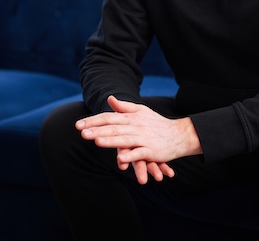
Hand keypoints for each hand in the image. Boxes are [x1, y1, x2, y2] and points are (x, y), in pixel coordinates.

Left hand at [76, 95, 201, 184]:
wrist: (180, 134)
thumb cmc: (157, 123)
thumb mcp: (141, 111)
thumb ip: (125, 107)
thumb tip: (110, 98)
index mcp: (132, 117)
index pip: (109, 117)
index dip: (94, 121)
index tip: (78, 125)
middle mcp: (136, 126)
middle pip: (114, 128)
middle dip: (97, 130)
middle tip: (81, 133)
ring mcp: (144, 138)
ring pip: (124, 139)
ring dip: (109, 140)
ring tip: (95, 141)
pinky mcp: (152, 150)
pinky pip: (139, 153)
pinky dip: (130, 156)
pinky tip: (120, 159)